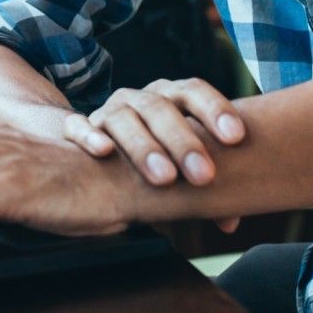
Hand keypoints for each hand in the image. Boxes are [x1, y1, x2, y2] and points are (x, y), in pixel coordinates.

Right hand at [63, 78, 245, 187]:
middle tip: (204, 175)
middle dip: (184, 140)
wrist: (99, 146)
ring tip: (165, 178)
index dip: (215, 109)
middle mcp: (138, 99)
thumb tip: (229, 221)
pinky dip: (90, 136)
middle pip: (160, 107)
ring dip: (144, 146)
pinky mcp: (77, 130)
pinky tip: (104, 151)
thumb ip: (206, 189)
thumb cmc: (156, 158)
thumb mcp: (182, 167)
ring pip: (123, 118)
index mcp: (170, 98)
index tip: (236, 137)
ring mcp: (107, 112)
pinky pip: (78, 126)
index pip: (193, 90)